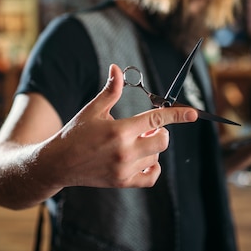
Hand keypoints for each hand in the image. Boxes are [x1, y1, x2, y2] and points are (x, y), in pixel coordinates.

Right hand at [39, 64, 197, 188]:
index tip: (193, 113)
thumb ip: (110, 90)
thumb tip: (117, 68)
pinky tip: (143, 159)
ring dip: (151, 148)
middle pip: (163, 140)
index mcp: (119, 130)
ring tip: (133, 143)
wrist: (57, 163)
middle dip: (160, 132)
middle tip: (145, 128)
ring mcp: (125, 169)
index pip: (156, 119)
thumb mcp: (92, 110)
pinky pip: (151, 177)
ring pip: (156, 157)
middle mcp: (125, 151)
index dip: (177, 115)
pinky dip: (153, 168)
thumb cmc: (74, 133)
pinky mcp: (123, 182)